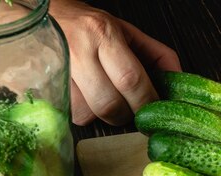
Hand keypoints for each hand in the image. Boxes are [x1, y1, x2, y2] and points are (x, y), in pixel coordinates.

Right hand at [49, 0, 180, 125]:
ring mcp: (55, 70)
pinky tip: (84, 97)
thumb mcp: (127, 32)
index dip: (146, 102)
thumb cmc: (89, 26)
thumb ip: (157, 55)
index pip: (131, 80)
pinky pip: (69, 114)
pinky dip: (83, 113)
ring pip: (87, 114)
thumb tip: (180, 81)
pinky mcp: (41, 86)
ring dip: (102, 116)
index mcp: (102, 33)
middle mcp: (77, 50)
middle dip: (126, 115)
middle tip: (131, 111)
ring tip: (105, 99)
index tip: (155, 110)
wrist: (40, 15)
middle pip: (109, 104)